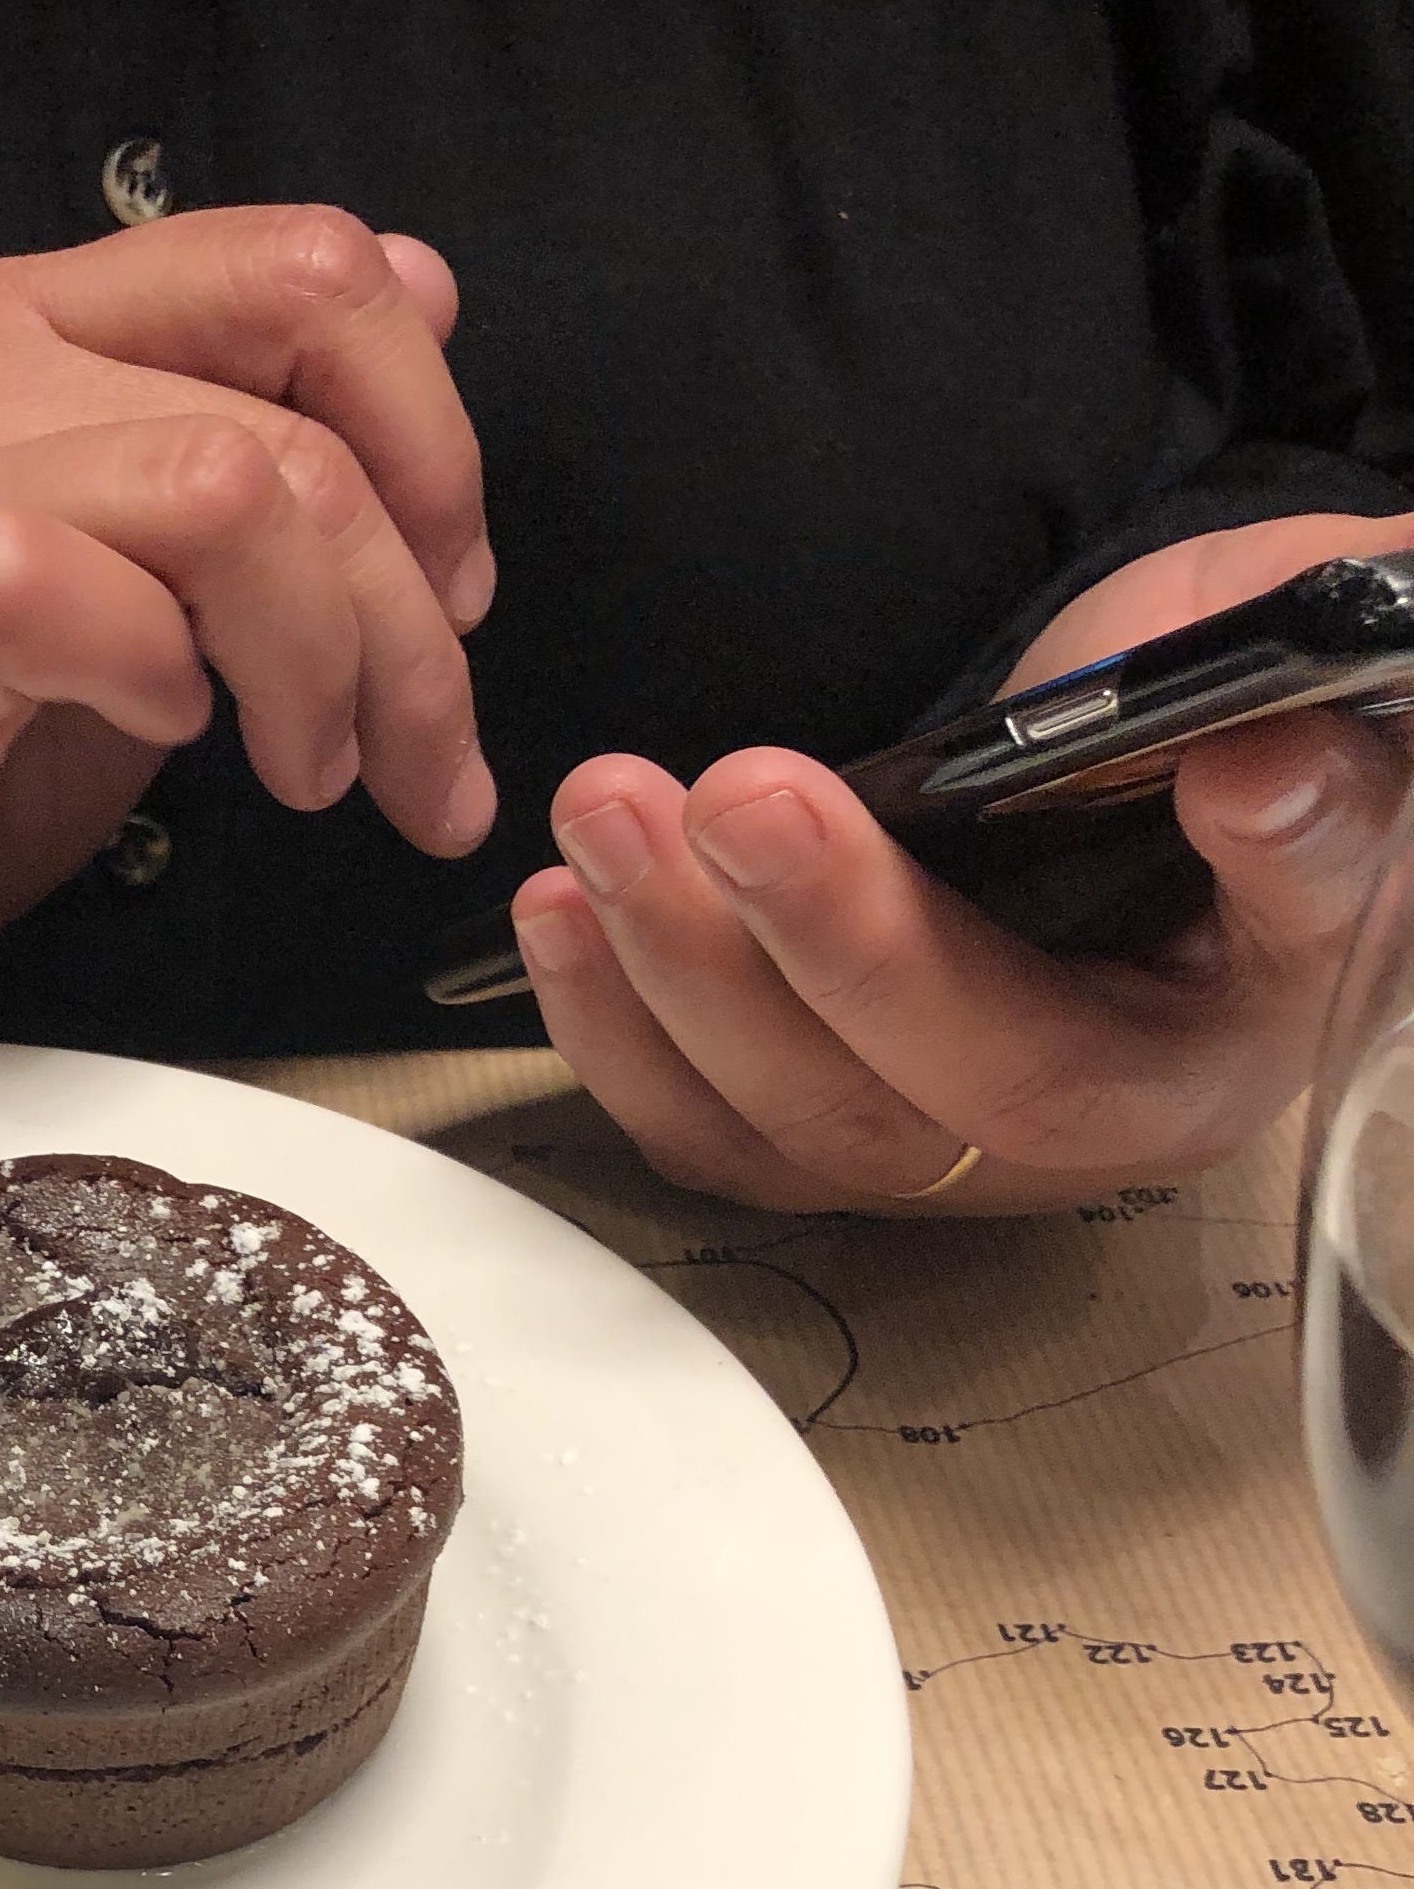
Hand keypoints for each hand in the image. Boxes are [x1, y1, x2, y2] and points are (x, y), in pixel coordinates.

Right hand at [0, 206, 491, 1047]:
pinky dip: (166, 682)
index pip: (306, 266)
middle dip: (409, 615)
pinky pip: (91, 594)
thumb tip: (435, 294)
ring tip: (305, 775)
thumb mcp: (168, 585)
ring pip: (228, 489)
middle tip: (416, 761)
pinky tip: (158, 743)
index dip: (430, 432)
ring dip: (318, 662)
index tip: (455, 594)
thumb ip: (274, 434)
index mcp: (48, 322)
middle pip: (297, 415)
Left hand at [507, 512, 1413, 1210]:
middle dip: (746, 948)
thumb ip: (1322, 779)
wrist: (1224, 758)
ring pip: (766, 1125)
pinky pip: (706, 1123)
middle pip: (873, 1106)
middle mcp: (1062, 1145)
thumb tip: (1256, 772)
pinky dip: (613, 1028)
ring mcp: (938, 1148)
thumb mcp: (1347, 740)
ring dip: (652, 982)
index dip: (890, 950)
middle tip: (653, 796)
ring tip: (589, 828)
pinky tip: (554, 916)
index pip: (1041, 1061)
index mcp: (1194, 1072)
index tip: (770, 797)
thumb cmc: (1277, 745)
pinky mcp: (838, 1122)